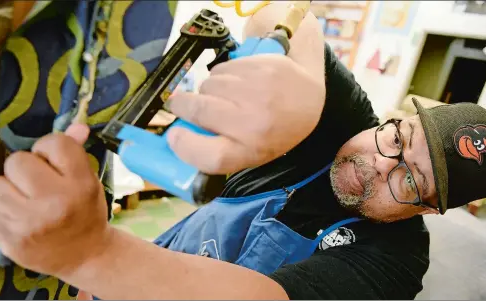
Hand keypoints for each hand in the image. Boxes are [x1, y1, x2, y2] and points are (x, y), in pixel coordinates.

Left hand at [0, 123, 110, 276]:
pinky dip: (4, 211)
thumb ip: (76, 152)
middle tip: (38, 183)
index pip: (54, 143)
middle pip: (17, 160)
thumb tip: (76, 125)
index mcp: (80, 184)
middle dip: (26, 168)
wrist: (86, 256)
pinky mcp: (11, 241)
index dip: (49, 149)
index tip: (54, 163)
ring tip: (26, 200)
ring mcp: (30, 224)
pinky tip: (21, 219)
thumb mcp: (88, 181)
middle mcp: (55, 202)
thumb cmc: (86, 212)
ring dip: (9, 189)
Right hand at [165, 54, 324, 173]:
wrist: (311, 104)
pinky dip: (222, 75)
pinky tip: (237, 82)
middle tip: (182, 105)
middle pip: (198, 111)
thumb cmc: (272, 134)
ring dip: (207, 90)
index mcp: (251, 151)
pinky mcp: (260, 66)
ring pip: (207, 85)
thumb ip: (213, 151)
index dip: (184, 147)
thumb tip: (174, 136)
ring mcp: (257, 91)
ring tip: (223, 96)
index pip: (210, 156)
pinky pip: (222, 68)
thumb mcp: (248, 154)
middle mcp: (254, 123)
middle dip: (182, 106)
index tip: (174, 135)